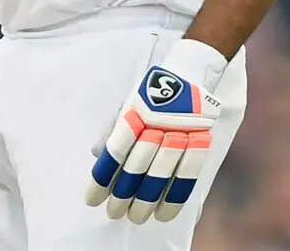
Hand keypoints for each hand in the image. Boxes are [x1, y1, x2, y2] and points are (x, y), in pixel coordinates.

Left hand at [86, 39, 226, 223]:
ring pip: (159, 175)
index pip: (113, 153)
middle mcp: (155, 125)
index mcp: (134, 115)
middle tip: (114, 213)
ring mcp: (178, 132)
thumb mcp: (128, 105)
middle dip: (122, 196)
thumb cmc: (152, 92)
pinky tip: (163, 214)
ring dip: (145, 201)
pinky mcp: (198, 140)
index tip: (92, 200)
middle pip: (135, 169)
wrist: (188, 72)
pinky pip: (186, 176)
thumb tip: (98, 155)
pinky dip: (174, 198)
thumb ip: (113, 130)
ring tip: (135, 217)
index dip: (101, 179)